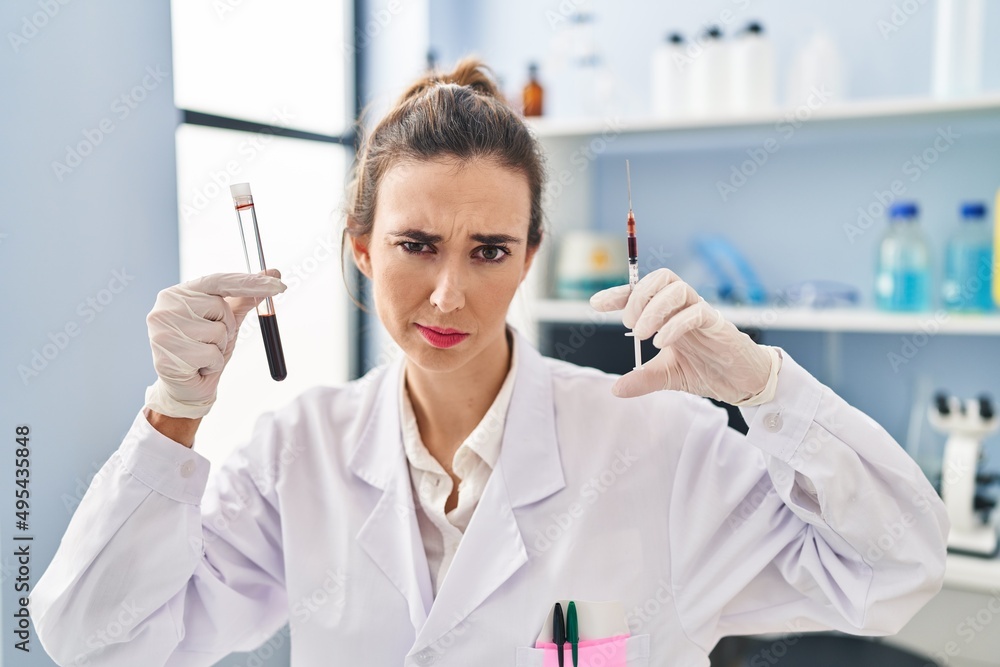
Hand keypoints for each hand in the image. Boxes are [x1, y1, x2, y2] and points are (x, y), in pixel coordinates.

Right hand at [143, 270, 285, 418]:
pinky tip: (198, 367)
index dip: (251, 282)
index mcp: (180, 293)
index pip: (219, 280)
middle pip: (220, 306)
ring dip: (219, 348)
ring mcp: (163, 329)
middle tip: (212, 341)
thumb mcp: (228, 321)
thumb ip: (246, 297)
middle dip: (227, 327)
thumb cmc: (205, 350)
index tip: (279, 284)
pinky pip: (212, 354)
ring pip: (218, 332)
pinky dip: (213, 364)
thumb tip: (274, 272)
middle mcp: (167, 306)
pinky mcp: (167, 353)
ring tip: (202, 355)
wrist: (186, 387)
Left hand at [590, 268, 779, 404]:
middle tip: (628, 325)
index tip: (595, 303)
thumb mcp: (668, 376)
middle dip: (637, 296)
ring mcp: (702, 313)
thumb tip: (615, 389)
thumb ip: (643, 379)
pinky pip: (696, 312)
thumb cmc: (709, 371)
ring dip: (654, 307)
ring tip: (642, 334)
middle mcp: (684, 308)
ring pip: (677, 288)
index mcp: (670, 314)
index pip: (643, 293)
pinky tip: (661, 342)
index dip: (619, 294)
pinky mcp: (718, 325)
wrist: (743, 384)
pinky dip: (675, 324)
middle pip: (661, 279)